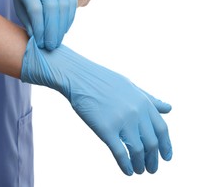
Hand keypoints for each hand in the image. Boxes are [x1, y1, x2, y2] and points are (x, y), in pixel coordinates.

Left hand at [13, 0, 77, 50]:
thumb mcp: (22, 5)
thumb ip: (28, 21)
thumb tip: (36, 39)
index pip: (35, 9)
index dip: (39, 28)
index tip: (39, 42)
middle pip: (51, 8)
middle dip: (52, 30)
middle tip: (50, 46)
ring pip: (64, 7)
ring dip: (61, 28)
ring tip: (57, 41)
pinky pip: (72, 5)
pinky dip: (68, 21)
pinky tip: (63, 31)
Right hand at [21, 37, 172, 175]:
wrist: (80, 77)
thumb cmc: (104, 81)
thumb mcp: (131, 86)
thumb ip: (150, 99)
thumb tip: (169, 108)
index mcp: (143, 102)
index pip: (162, 129)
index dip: (166, 146)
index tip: (166, 157)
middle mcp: (136, 112)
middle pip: (151, 143)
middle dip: (153, 159)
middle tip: (152, 169)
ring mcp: (121, 121)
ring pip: (138, 151)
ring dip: (141, 164)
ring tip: (140, 171)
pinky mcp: (106, 129)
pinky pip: (120, 153)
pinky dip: (126, 165)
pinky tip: (127, 171)